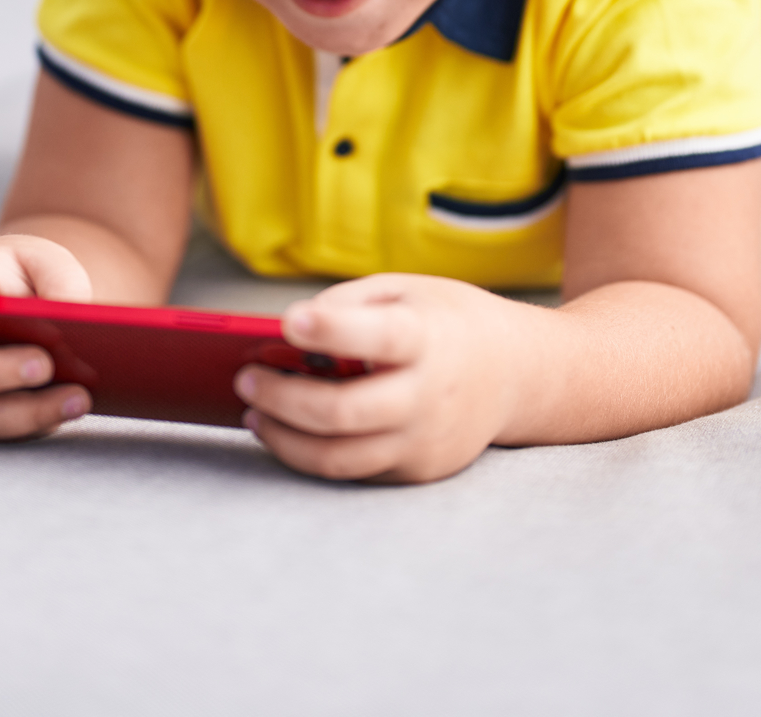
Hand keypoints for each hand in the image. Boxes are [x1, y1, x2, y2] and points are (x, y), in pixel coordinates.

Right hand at [0, 234, 93, 439]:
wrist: (30, 313)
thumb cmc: (28, 280)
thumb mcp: (46, 262)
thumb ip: (58, 276)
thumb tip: (73, 309)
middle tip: (44, 365)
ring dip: (26, 410)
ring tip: (78, 397)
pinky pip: (0, 430)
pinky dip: (39, 422)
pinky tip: (75, 407)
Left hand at [234, 273, 531, 483]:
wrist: (516, 373)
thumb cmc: (446, 321)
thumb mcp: (406, 289)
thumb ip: (349, 303)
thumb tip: (287, 333)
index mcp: (428, 338)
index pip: (379, 337)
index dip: (332, 330)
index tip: (288, 322)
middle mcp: (428, 395)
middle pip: (342, 412)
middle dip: (281, 398)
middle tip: (244, 379)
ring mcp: (424, 441)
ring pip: (338, 457)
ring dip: (283, 437)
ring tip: (253, 414)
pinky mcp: (417, 470)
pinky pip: (352, 470)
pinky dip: (310, 453)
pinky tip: (286, 431)